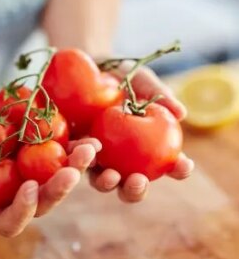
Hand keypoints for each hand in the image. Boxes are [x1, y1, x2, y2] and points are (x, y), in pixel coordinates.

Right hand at [0, 84, 97, 236]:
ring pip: (59, 177)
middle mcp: (15, 187)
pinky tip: (91, 138)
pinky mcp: (43, 146)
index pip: (9, 220)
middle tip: (71, 172)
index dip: (22, 210)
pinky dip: (78, 146)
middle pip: (43, 201)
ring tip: (90, 150)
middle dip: (59, 189)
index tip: (29, 186)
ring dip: (77, 167)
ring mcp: (32, 167)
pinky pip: (64, 150)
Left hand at [88, 64, 193, 201]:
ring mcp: (97, 156)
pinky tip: (88, 152)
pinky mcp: (74, 149)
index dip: (178, 169)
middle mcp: (122, 158)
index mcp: (146, 146)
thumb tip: (182, 114)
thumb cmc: (122, 76)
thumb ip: (159, 94)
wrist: (90, 68)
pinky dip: (82, 161)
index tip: (184, 164)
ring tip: (111, 175)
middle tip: (138, 180)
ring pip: (102, 181)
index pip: (167, 164)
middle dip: (135, 190)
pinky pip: (77, 160)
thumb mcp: (141, 80)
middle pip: (130, 184)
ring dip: (108, 183)